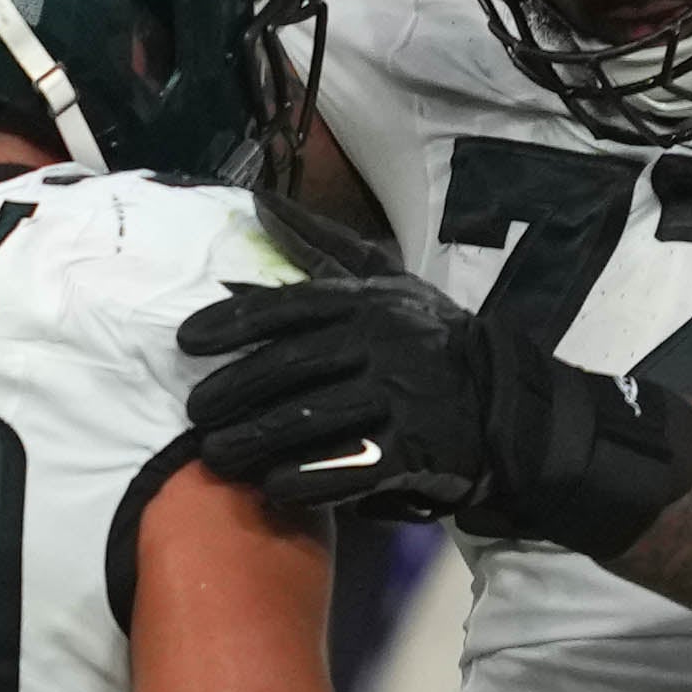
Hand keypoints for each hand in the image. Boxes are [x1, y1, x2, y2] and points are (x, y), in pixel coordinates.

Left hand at [182, 274, 691, 556]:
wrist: (504, 404)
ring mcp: (399, 399)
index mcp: (369, 304)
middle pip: (287, 369)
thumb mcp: (386, 284)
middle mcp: (381, 345)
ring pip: (308, 420)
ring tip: (215, 456)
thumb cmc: (430, 340)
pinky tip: (272, 486)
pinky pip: (347, 469)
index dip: (231, 323)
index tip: (186, 340)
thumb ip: (322, 248)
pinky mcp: (414, 451)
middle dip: (231, 392)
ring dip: (253, 441)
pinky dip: (305, 480)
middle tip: (194, 412)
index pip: (288, 308)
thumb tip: (263, 204)